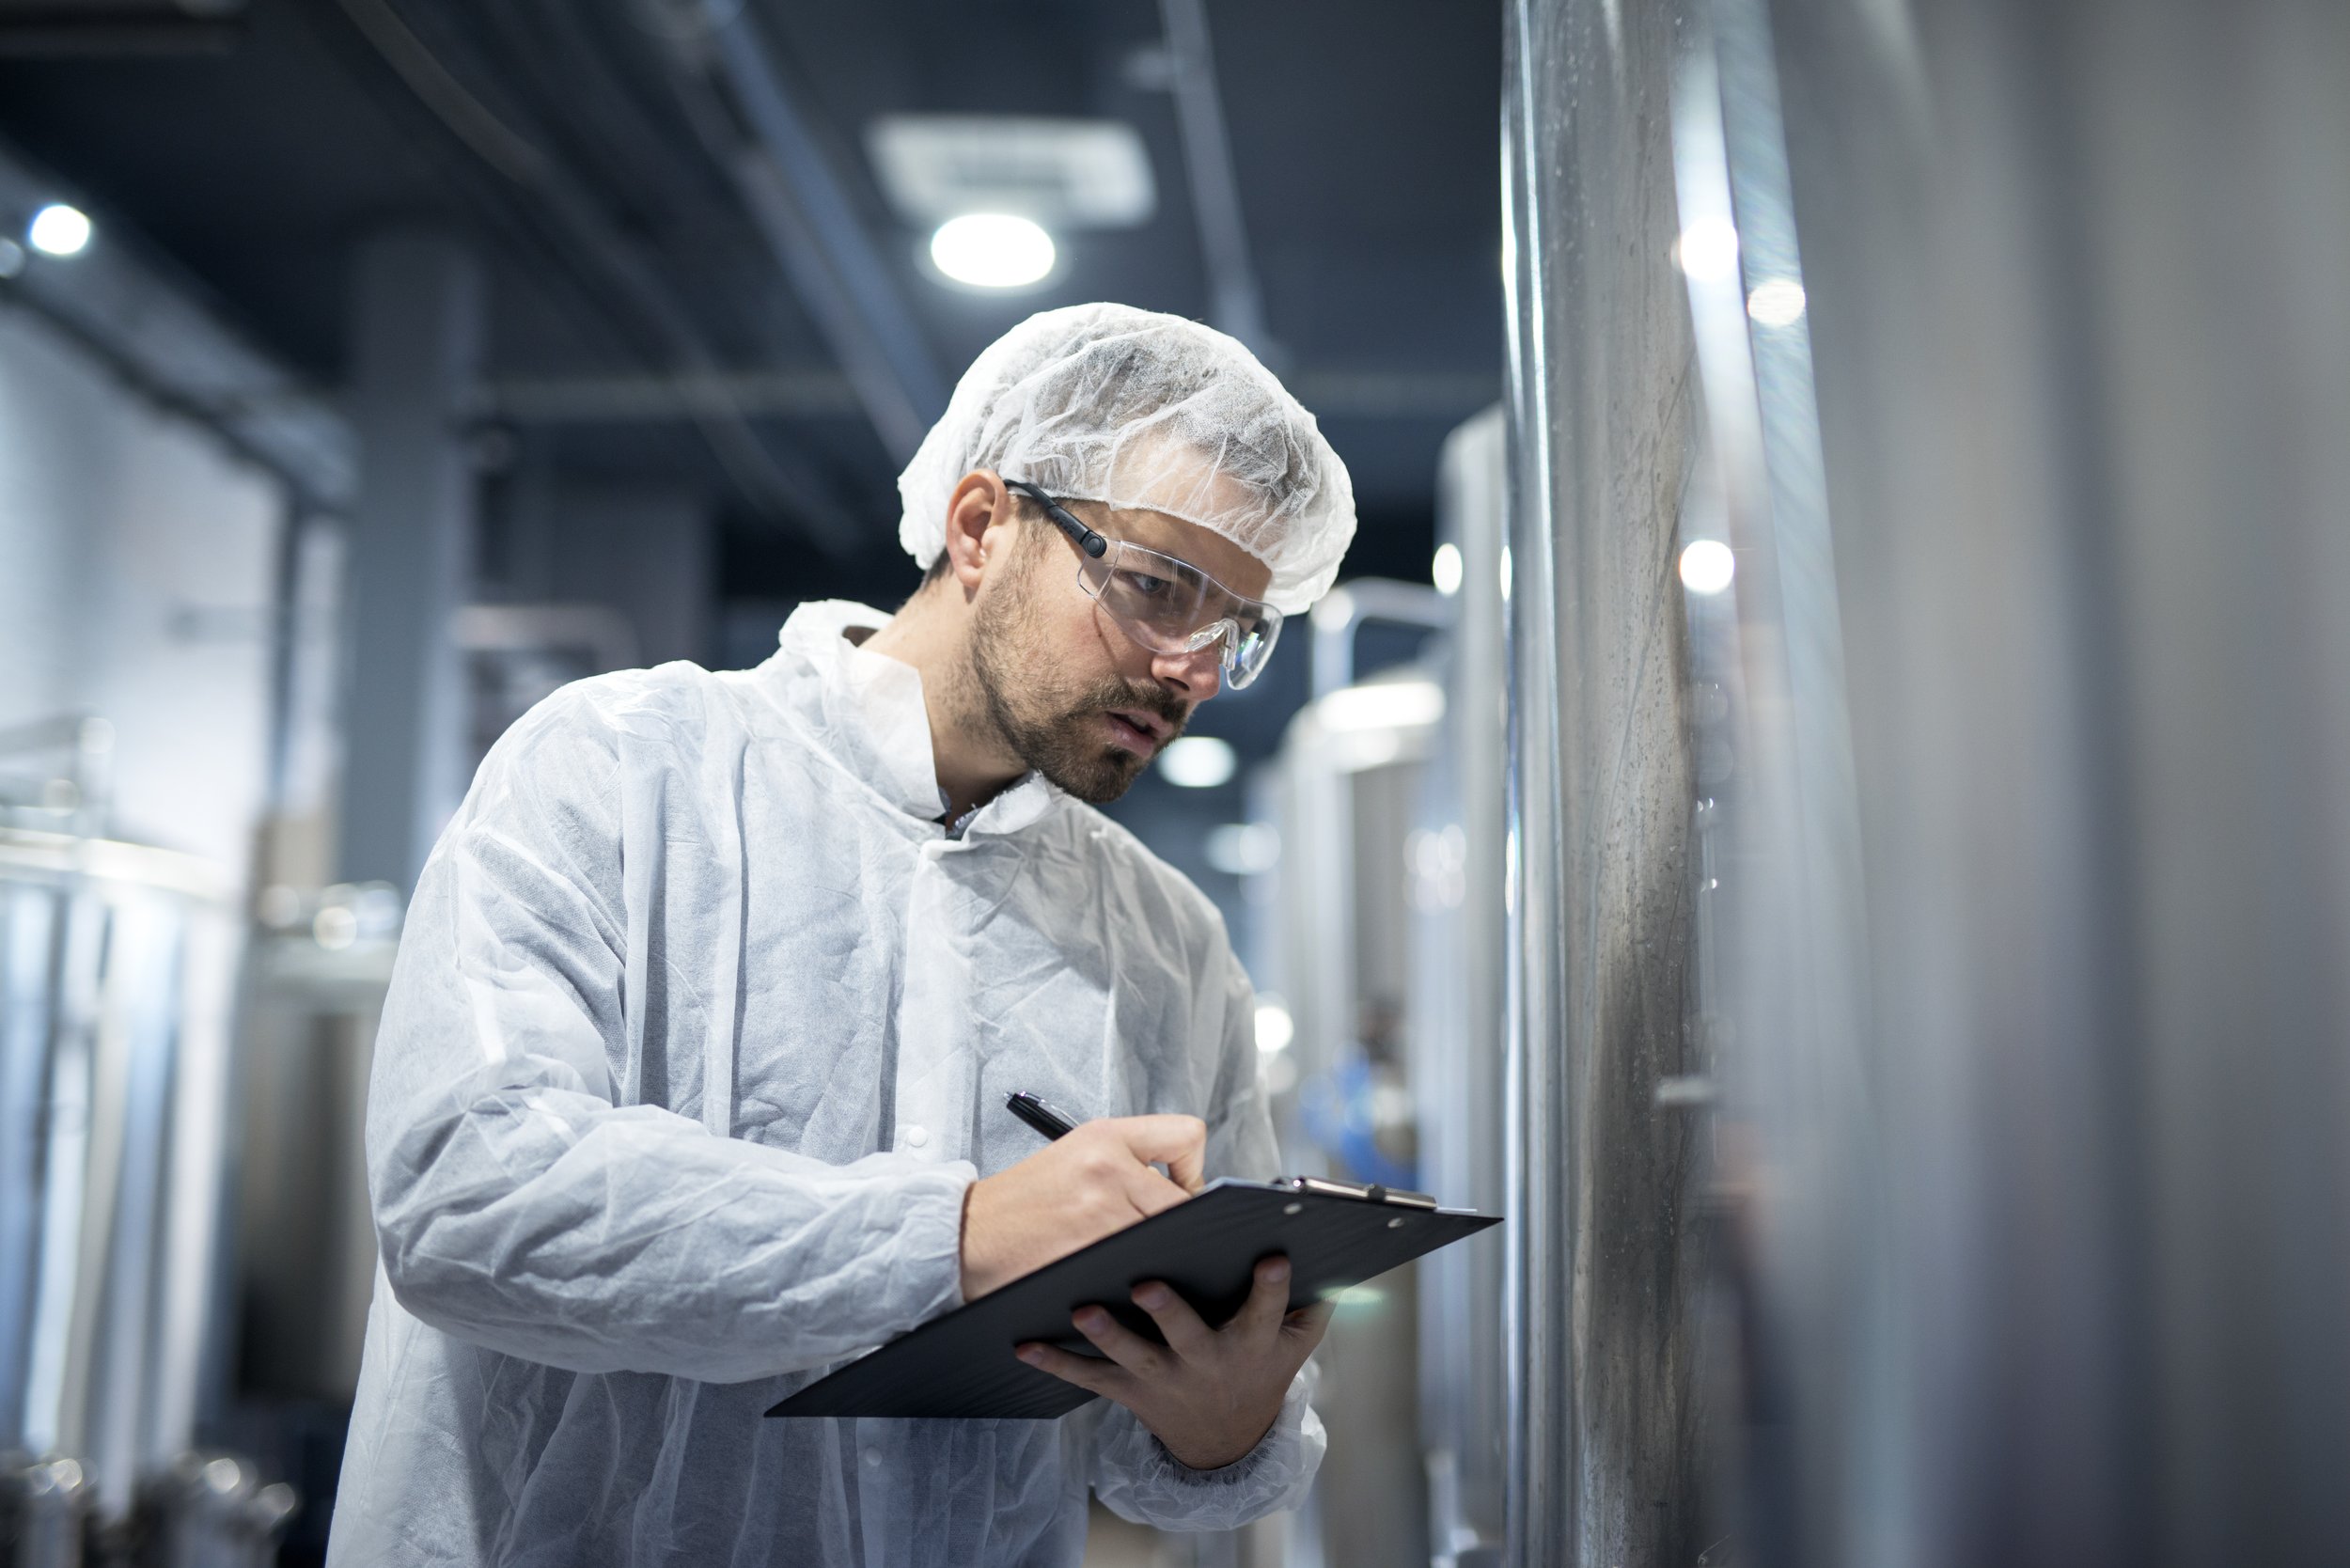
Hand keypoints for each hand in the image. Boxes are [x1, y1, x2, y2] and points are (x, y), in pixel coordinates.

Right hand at [959, 1115, 1205, 1298]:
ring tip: (1136, 1261)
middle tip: (1159, 1240)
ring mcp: (1101, 1212)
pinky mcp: (1091, 1254)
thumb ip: (1129, 1162)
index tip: (1176, 1192)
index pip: (1186, 1137)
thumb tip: (1187, 1193)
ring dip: (1161, 1257)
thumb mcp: (1075, 1155)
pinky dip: (1137, 1280)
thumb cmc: (1024, 1201)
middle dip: (1180, 1227)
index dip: (1193, 1171)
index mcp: (1106, 1136)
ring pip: (1168, 1240)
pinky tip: (1117, 1279)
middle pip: (1185, 1202)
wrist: (967, 1235)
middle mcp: (1108, 1166)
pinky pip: (1140, 1270)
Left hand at [1013, 1256, 1334, 1470]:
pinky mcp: (1129, 1392)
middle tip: (1146, 1283)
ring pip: (1132, 1357)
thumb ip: (1312, 1301)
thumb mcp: (1296, 1344)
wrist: (1225, 1441)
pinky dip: (1055, 1362)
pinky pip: (1088, 1378)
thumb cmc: (1261, 1370)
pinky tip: (1024, 1343)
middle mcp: (1206, 1362)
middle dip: (1167, 1310)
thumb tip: (1329, 1252)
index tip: (1272, 1255)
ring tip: (1081, 1310)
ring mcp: (1164, 1379)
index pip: (1266, 1310)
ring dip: (1106, 1335)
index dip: (1272, 1286)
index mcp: (1250, 1344)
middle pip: (1187, 1335)